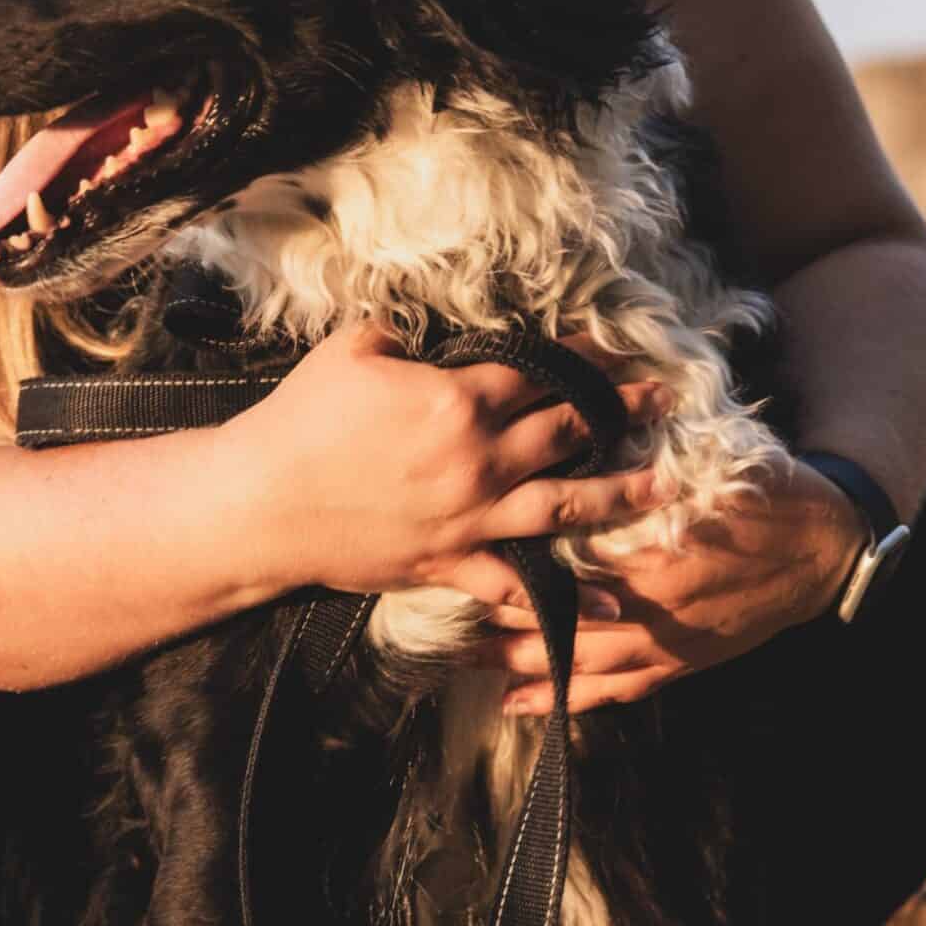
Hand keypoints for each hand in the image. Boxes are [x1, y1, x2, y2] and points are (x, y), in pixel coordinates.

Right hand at [232, 322, 668, 601]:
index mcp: (459, 397)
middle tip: (664, 400)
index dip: (585, 356)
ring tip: (664, 486)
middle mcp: (480, 457)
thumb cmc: (301, 419)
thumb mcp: (351, 348)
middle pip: (569, 430)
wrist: (261, 503)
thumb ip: (402, 329)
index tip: (618, 349)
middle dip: (622, 412)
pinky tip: (611, 608)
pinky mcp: (450, 562)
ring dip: (621, 495)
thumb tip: (427, 318)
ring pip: (565, 505)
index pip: (541, 370)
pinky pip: (518, 585)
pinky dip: (566, 600)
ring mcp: (470, 515)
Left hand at [478, 452, 869, 713]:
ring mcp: (660, 641)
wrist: (821, 547)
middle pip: (547, 615)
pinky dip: (561, 699)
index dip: (501, 556)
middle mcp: (643, 602)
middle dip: (490, 613)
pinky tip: (518, 704)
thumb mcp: (693, 459)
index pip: (553, 557)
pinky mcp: (676, 664)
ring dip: (510, 660)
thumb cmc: (759, 491)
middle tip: (434, 607)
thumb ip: (630, 459)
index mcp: (644, 545)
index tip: (455, 546)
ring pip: (568, 660)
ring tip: (457, 655)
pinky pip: (609, 691)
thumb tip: (569, 433)